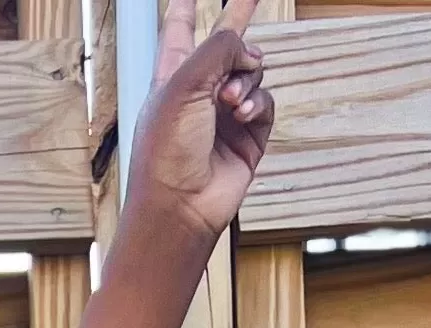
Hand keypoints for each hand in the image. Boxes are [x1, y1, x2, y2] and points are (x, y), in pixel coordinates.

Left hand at [130, 0, 274, 244]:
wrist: (180, 205)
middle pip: (225, 44)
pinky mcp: (248, 135)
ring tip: (229, 101)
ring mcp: (225, 113)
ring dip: (245, 79)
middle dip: (239, 16)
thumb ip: (218, 48)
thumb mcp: (183, 84)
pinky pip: (264, 101)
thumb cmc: (166, 151)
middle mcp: (200, 91)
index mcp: (172, 75)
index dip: (186, 7)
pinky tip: (242, 115)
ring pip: (251, 71)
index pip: (180, 30)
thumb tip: (248, 49)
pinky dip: (257, 103)